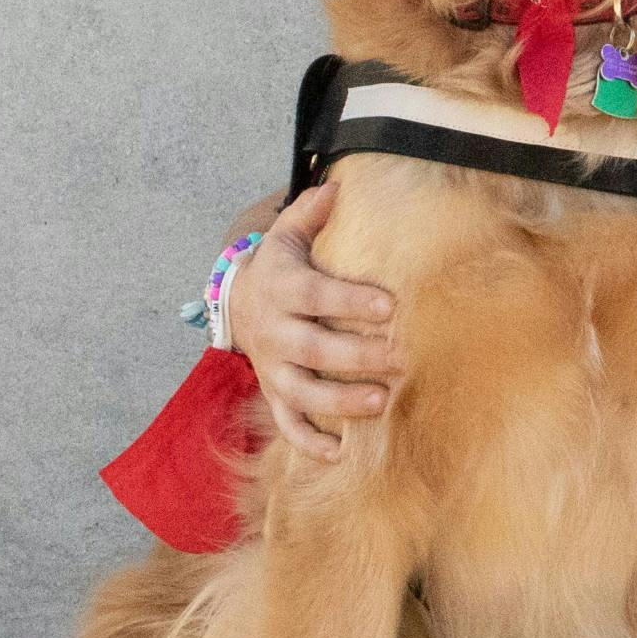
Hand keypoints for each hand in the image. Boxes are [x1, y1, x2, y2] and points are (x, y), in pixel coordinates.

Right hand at [228, 180, 402, 461]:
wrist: (235, 302)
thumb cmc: (280, 266)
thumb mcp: (286, 235)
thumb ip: (309, 212)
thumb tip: (336, 184)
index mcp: (282, 288)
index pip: (316, 295)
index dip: (350, 301)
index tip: (390, 306)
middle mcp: (274, 331)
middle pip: (313, 348)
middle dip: (357, 357)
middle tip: (401, 359)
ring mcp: (273, 367)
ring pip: (301, 392)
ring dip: (339, 402)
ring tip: (381, 404)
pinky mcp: (273, 392)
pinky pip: (287, 423)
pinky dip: (309, 441)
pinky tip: (340, 452)